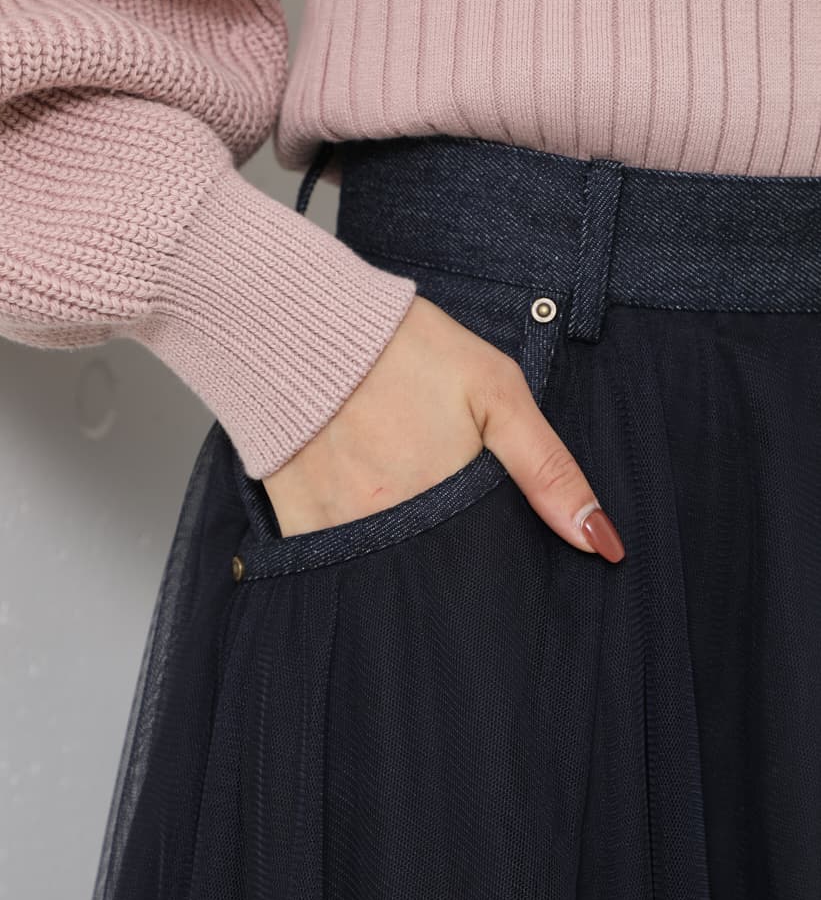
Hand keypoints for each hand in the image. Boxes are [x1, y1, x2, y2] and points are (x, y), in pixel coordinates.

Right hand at [262, 295, 624, 561]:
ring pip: (386, 571)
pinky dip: (352, 539)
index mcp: (446, 505)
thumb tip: (600, 540)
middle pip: (435, 576)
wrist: (303, 324)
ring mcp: (340, 533)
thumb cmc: (408, 351)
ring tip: (398, 489)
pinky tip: (357, 494)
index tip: (494, 542)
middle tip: (436, 494)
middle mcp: (391, 531)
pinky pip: (334, 558)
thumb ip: (549, 470)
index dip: (496, 562)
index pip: (486, 570)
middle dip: (449, 556)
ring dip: (401, 549)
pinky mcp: (298, 526)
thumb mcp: (497, 394)